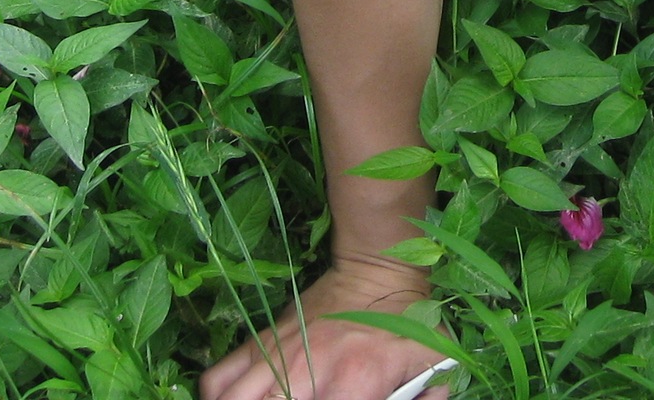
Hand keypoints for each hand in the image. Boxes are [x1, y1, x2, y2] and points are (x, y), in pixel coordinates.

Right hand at [201, 262, 449, 399]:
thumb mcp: (436, 362)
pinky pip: (217, 379)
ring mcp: (277, 356)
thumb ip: (429, 396)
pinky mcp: (260, 341)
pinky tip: (239, 399)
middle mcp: (307, 373)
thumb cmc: (410, 320)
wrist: (379, 267)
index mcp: (354, 384)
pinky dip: (218, 395)